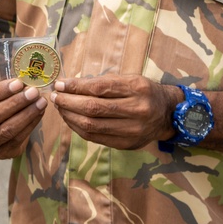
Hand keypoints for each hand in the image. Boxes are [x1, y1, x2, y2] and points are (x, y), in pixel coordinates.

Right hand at [0, 68, 47, 158]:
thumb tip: (24, 81)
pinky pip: (16, 140)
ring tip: (40, 102)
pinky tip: (39, 113)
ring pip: (5, 130)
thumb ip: (0, 87)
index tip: (18, 83)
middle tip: (33, 92)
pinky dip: (30, 125)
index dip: (0, 91)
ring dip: (26, 115)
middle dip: (15, 103)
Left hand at [50, 75, 176, 149]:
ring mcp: (132, 130)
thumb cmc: (142, 91)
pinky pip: (96, 138)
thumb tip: (69, 85)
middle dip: (68, 102)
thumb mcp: (128, 79)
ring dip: (70, 116)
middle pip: (93, 108)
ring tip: (60, 108)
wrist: (167, 114)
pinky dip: (78, 128)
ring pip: (92, 126)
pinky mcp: (127, 144)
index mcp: (136, 88)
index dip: (76, 87)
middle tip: (55, 97)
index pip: (99, 88)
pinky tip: (71, 119)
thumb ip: (102, 81)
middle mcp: (137, 110)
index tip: (60, 84)